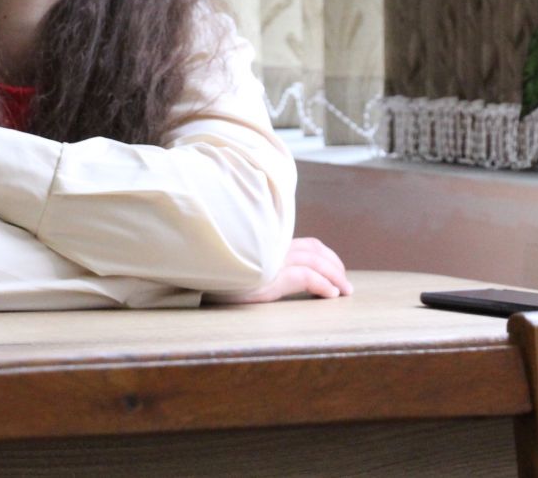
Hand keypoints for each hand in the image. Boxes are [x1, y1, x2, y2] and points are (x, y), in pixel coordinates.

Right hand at [210, 237, 352, 303]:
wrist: (192, 277)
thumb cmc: (211, 274)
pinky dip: (322, 284)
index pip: (305, 244)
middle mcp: (270, 247)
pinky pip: (305, 277)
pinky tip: (330, 294)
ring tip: (344, 291)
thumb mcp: (238, 268)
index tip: (336, 269)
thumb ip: (257, 263)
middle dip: (335, 265)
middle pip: (314, 250)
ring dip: (334, 276)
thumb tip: (275, 274)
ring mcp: (270, 260)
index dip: (325, 255)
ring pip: (314, 262)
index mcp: (265, 243)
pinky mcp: (268, 277)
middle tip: (345, 283)